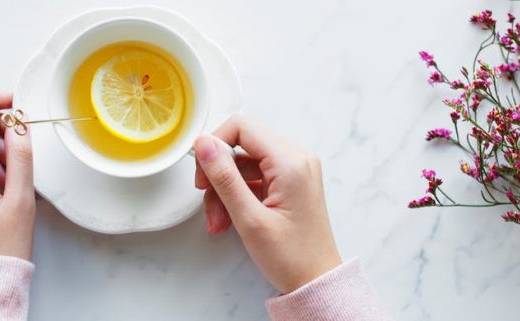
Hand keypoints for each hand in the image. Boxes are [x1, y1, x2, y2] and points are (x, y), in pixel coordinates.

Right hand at [194, 116, 341, 292]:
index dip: (215, 145)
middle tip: (206, 200)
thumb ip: (224, 177)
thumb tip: (204, 144)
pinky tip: (228, 220)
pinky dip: (238, 196)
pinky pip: (255, 178)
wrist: (317, 282)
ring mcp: (295, 171)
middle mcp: (296, 159)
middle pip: (242, 145)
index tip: (202, 173)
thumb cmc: (291, 257)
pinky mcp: (290, 184)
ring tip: (217, 222)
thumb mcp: (249, 218)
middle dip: (218, 173)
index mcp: (291, 162)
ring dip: (225, 190)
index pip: (242, 127)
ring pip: (244, 164)